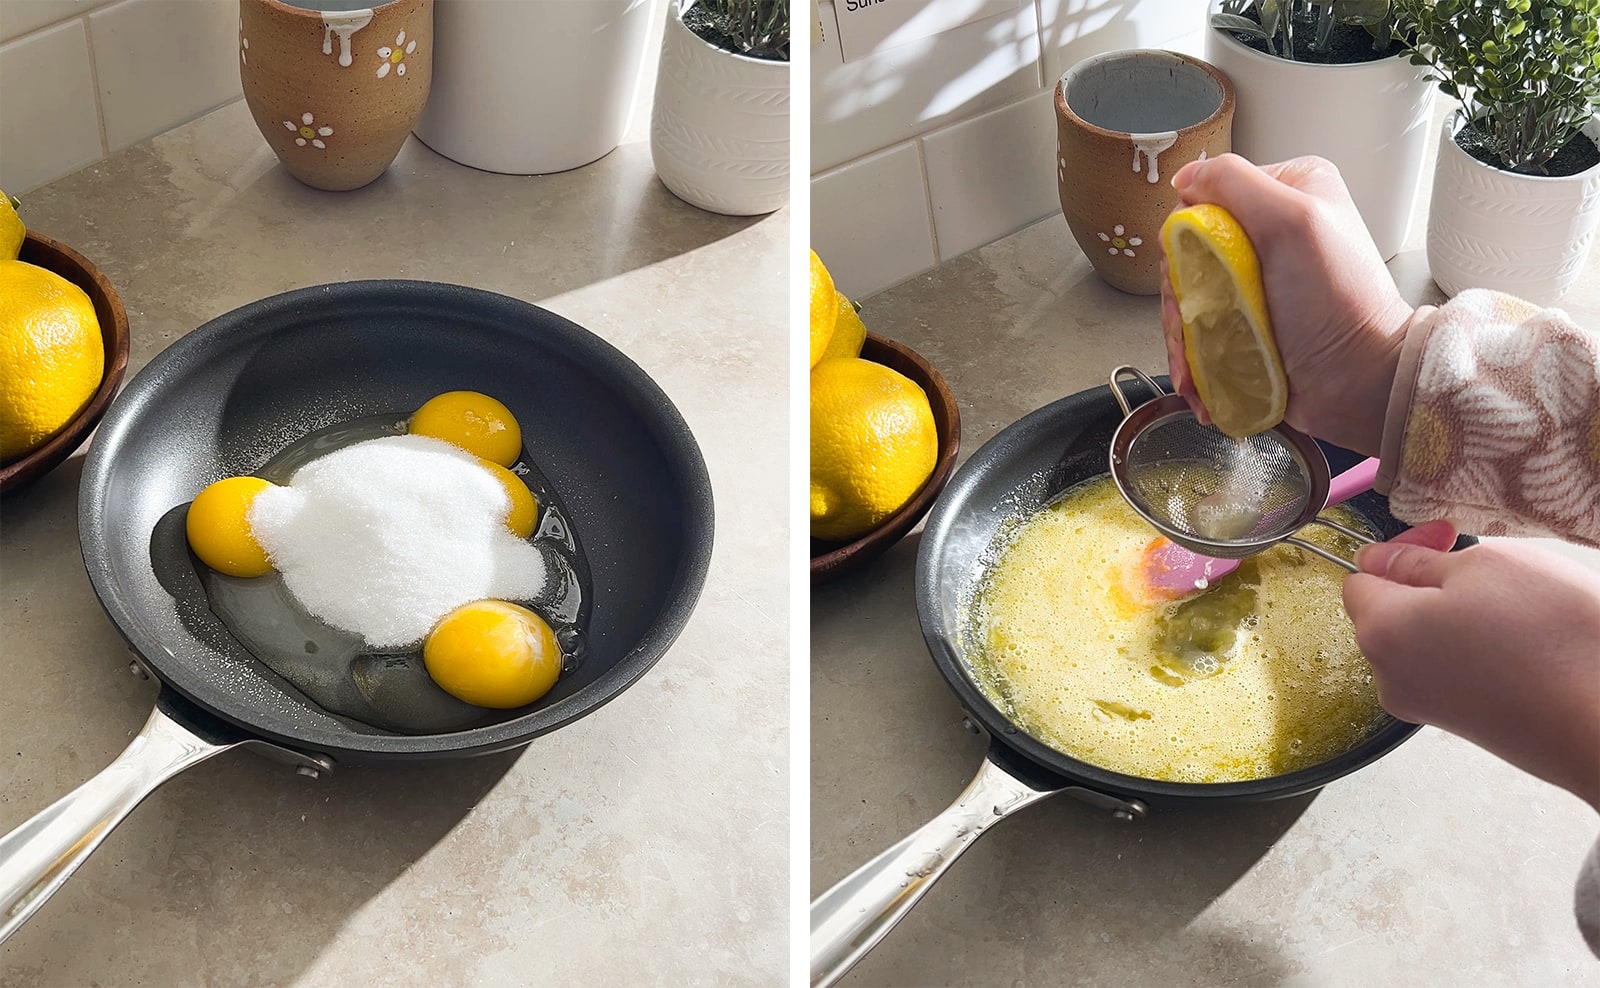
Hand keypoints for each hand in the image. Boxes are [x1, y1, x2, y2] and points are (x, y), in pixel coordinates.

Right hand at [1161, 154, 1415, 455]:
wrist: (1360, 380)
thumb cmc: (1338, 302)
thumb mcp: (1293, 221)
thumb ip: (1235, 183)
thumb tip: (1185, 176)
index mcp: (1285, 191)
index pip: (1204, 201)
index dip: (1186, 242)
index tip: (1191, 280)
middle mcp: (1269, 230)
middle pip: (1189, 254)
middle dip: (1180, 301)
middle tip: (1189, 333)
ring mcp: (1255, 279)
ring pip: (1189, 297)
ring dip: (1182, 338)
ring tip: (1193, 372)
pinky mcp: (1247, 321)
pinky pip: (1200, 331)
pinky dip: (1192, 358)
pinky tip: (1198, 380)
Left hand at [1343, 521, 1599, 810]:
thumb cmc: (1551, 637)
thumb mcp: (1485, 567)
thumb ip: (1419, 562)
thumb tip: (1378, 561)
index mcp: (1381, 631)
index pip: (1360, 577)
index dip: (1401, 551)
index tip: (1446, 538)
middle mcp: (1390, 677)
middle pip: (1388, 613)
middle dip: (1427, 583)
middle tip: (1486, 568)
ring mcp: (1426, 707)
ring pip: (1423, 642)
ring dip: (1455, 617)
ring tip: (1513, 610)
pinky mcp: (1465, 726)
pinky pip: (1453, 672)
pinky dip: (1476, 651)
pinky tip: (1521, 645)